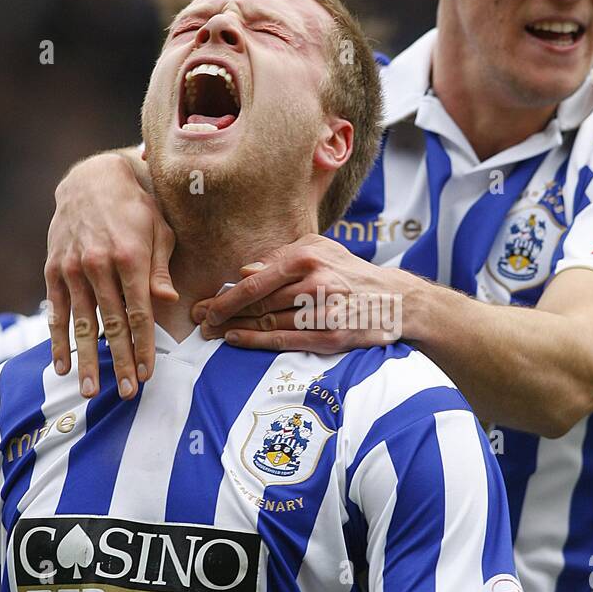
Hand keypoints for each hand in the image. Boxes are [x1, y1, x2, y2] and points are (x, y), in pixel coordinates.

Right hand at [44, 153, 176, 398]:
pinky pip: (57, 311)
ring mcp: (72, 269)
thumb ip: (161, 268)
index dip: (144, 346)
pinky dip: (58, 340)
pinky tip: (61, 366)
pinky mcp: (54, 270)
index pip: (139, 313)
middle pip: (112, 324)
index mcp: (129, 257)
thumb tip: (167, 302)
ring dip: (87, 360)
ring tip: (91, 391)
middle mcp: (98, 265)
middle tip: (126, 392)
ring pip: (82, 324)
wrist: (91, 180)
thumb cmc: (136, 208)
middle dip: (121, 361)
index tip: (148, 374)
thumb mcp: (159, 230)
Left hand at [192, 234, 414, 352]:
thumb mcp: (320, 250)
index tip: (205, 303)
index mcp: (307, 258)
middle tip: (198, 319)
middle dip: (222, 312)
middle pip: (257, 304)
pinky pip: (285, 340)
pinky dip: (256, 341)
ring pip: (267, 322)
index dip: (226, 295)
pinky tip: (235, 339)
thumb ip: (281, 258)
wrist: (394, 299)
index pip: (256, 281)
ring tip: (211, 332)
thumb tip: (243, 271)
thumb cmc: (350, 272)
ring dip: (234, 328)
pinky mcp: (331, 336)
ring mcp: (322, 312)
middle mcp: (314, 284)